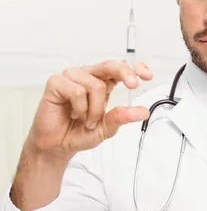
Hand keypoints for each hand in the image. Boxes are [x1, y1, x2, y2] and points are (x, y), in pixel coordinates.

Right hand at [27, 60, 151, 160]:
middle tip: (133, 85)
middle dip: (124, 73)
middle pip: (110, 65)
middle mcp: (89, 76)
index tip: (147, 76)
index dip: (135, 68)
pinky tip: (73, 113)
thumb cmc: (80, 133)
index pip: (121, 67)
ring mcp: (72, 78)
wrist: (58, 145)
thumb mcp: (108, 127)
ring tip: (87, 119)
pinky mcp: (56, 83)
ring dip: (94, 108)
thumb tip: (143, 112)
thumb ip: (123, 117)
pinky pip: (76, 90)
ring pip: (95, 84)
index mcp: (104, 83)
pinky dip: (80, 107)